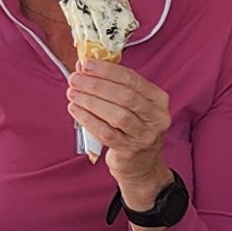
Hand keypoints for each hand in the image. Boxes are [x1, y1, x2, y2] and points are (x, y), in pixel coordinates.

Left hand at [64, 61, 172, 203]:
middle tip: (75, 79)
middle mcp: (156, 117)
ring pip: (117, 114)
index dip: (107, 70)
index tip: (86, 64)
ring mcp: (144, 136)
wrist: (142, 166)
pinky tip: (76, 110)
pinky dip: (89, 120)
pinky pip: (106, 133)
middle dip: (96, 85)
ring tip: (72, 93)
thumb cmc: (133, 129)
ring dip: (91, 101)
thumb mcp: (135, 106)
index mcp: (158, 100)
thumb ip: (116, 87)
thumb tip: (86, 68)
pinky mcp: (130, 151)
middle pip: (125, 95)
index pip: (132, 79)